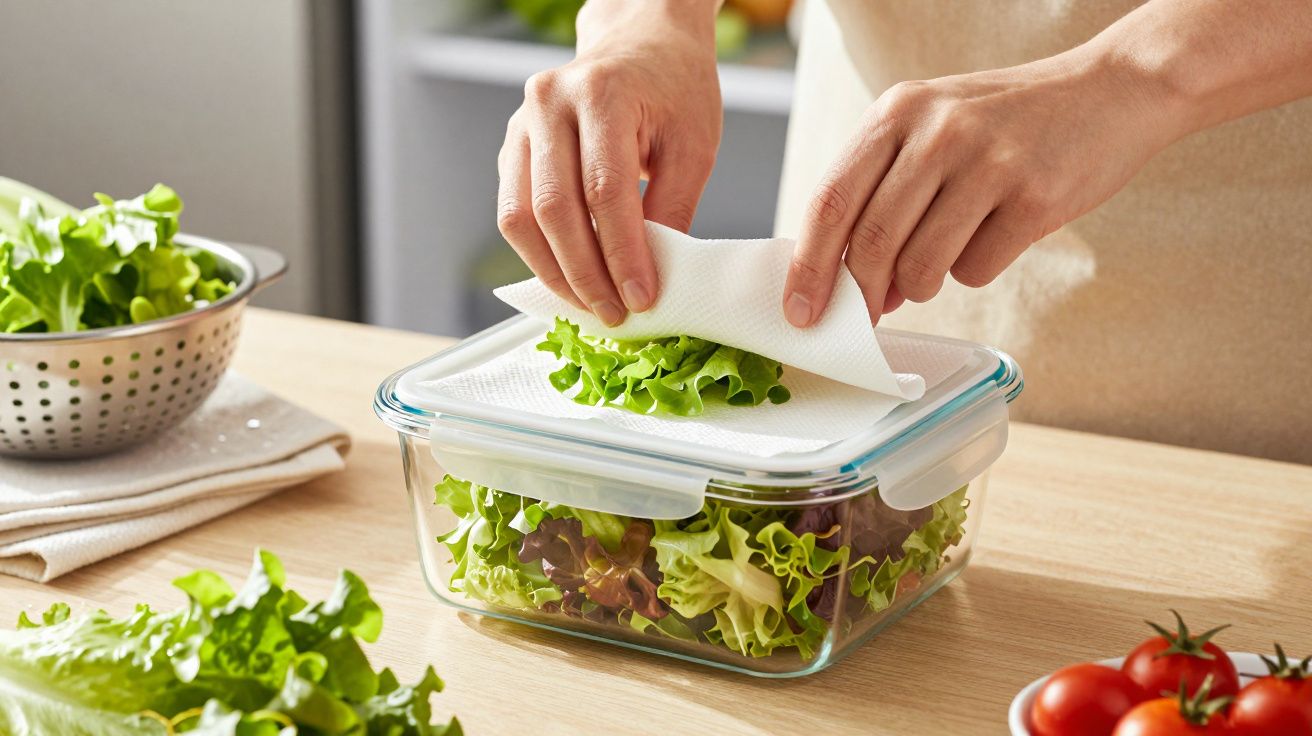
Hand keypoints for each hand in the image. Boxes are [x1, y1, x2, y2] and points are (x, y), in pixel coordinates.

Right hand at [497, 0, 721, 325]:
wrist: (642, 41)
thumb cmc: (674, 87)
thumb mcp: (694, 145)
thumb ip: (671, 208)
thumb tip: (649, 277)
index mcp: (601, 94)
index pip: (604, 191)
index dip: (621, 254)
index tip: (641, 296)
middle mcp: (549, 104)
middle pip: (554, 208)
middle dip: (584, 274)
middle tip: (613, 312)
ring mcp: (522, 125)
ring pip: (520, 217)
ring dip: (553, 272)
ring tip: (590, 304)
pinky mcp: (513, 147)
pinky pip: (513, 212)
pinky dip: (539, 253)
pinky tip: (570, 278)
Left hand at [782, 48, 1183, 326]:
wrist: (1110, 91)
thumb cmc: (1007, 122)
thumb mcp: (932, 127)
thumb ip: (883, 192)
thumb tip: (849, 281)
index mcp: (897, 111)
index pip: (831, 200)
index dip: (808, 266)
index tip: (799, 311)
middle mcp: (938, 130)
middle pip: (871, 243)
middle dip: (863, 295)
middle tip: (867, 315)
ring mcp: (988, 161)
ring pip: (921, 267)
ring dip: (922, 285)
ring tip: (944, 256)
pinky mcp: (1034, 197)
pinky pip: (976, 269)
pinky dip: (975, 269)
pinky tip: (996, 234)